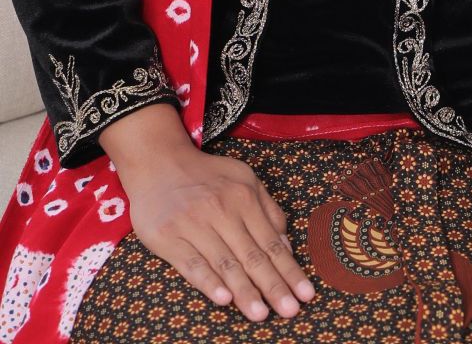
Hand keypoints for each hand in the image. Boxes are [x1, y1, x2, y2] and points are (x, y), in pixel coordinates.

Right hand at [101, 102, 315, 320]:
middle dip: (273, 286)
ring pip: (225, 263)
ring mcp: (195, 225)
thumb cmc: (207, 176)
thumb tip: (286, 244)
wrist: (159, 163)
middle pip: (252, 255)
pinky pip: (192, 264)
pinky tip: (223, 299)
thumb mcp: (244, 180)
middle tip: (290, 311)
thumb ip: (267, 209)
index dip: (289, 270)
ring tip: (261, 314)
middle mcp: (223, 211)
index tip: (306, 294)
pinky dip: (209, 282)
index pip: (272, 242)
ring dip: (245, 291)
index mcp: (245, 197)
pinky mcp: (169, 238)